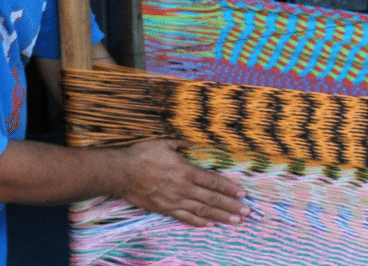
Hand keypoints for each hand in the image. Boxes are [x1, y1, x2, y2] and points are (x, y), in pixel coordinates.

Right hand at [115, 138, 250, 226]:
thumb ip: (183, 144)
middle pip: (212, 199)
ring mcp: (174, 201)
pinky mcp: (164, 209)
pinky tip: (210, 225)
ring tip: (236, 221)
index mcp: (185, 171)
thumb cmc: (142, 155)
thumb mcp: (165, 143)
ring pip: (202, 211)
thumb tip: (196, 144)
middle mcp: (183, 188)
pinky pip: (185, 218)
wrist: (121, 172)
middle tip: (247, 212)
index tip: (242, 193)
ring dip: (221, 216)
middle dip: (231, 206)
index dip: (229, 188)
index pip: (213, 182)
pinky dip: (199, 222)